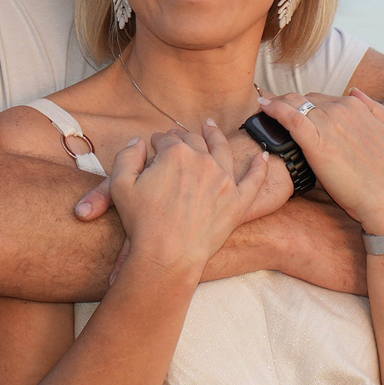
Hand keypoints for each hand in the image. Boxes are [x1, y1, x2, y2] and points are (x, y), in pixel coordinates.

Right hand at [107, 125, 261, 278]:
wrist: (167, 256)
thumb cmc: (142, 224)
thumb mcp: (120, 186)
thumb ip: (127, 156)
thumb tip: (139, 141)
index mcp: (175, 153)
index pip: (165, 139)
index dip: (157, 142)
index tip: (154, 145)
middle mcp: (203, 160)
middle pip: (192, 140)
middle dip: (181, 137)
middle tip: (176, 137)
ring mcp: (224, 180)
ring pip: (222, 149)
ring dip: (215, 135)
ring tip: (211, 127)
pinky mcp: (238, 201)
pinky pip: (254, 180)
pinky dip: (260, 167)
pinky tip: (263, 156)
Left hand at [259, 89, 383, 235]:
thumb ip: (374, 109)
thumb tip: (354, 91)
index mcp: (355, 107)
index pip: (320, 98)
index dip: (303, 103)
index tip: (289, 107)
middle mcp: (341, 110)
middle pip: (305, 99)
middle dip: (288, 102)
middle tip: (271, 108)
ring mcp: (328, 124)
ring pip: (294, 104)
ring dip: (277, 103)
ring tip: (263, 107)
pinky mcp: (317, 143)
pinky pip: (290, 117)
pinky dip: (274, 109)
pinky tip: (263, 108)